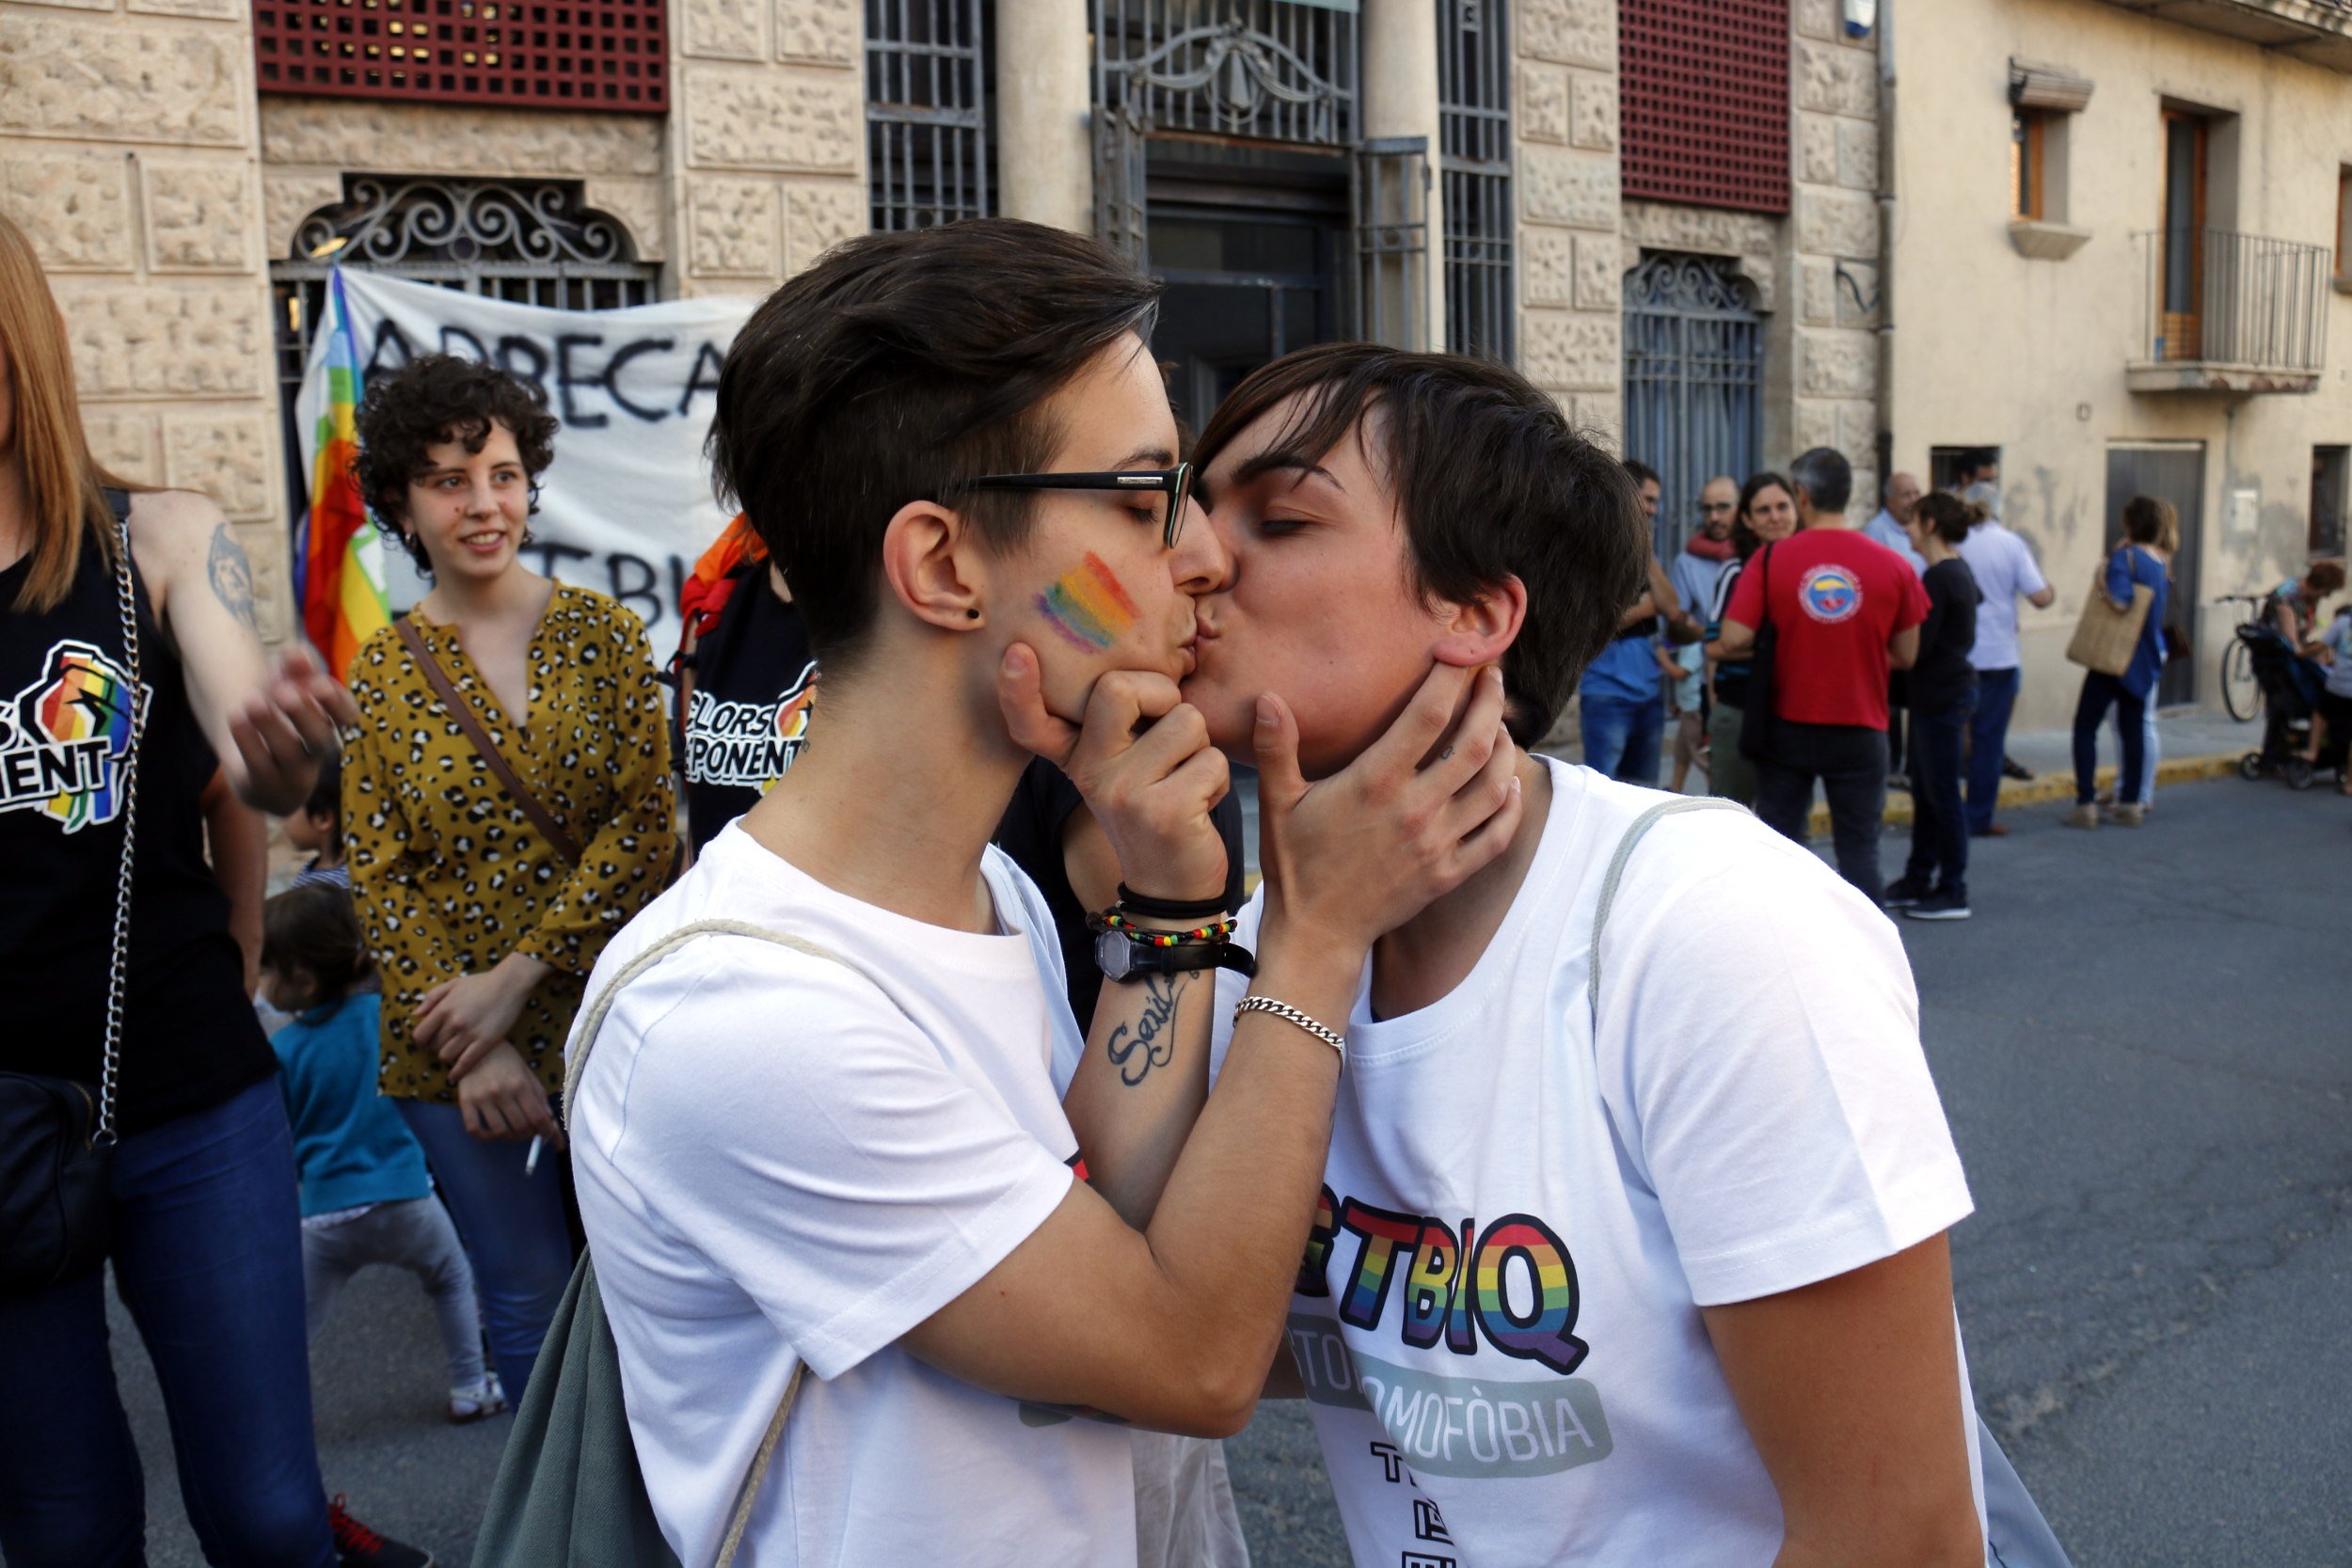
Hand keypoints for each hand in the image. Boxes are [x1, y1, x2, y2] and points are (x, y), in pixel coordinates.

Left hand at [226, 646, 360, 813]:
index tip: (317, 683)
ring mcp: (291, 774)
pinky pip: (258, 766)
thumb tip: (296, 652)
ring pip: (289, 754)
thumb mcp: (282, 687)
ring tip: (252, 702)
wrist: (251, 769)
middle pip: (320, 738)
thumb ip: (291, 669)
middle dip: (304, 714)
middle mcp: (315, 753)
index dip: (336, 702)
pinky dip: (248, 741)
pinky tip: (237, 717)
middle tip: (284, 692)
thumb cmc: (274, 720)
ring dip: (271, 726)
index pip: (346, 717)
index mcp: (327, 726)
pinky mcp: (263, 785)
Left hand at [415, 958, 545, 1080]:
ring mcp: (470, 1032)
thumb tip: (416, 1014)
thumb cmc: (481, 983)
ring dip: (448, 1056)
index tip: (430, 1039)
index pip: (420, 1035)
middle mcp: (454, 1022)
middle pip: (433, 1047)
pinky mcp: (485, 1041)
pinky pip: (466, 1062)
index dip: (423, 1039)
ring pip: (446, 1056)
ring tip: (454, 1052)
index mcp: (443, 1008)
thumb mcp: (453, 984)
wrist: (510, 983)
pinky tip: (455, 1075)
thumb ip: (432, 997)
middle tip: (444, 1045)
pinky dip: (458, 1071)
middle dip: (436, 1047)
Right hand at [455, 1041, 561, 1143]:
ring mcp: (482, 1098)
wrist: (478, 1047)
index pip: (538, 1118)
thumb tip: (550, 1125)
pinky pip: (474, 1129)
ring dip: (510, 1137)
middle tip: (530, 1132)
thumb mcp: (528, 1076)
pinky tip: (492, 1133)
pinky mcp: (466, 1101)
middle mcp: (502, 1092)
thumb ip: (539, 1100)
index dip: (547, 1133)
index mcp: (521, 1085)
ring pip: (499, 1131)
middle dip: (529, 1135)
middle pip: (520, 1127)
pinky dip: (485, 1136)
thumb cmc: (508, 1062)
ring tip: (513, 1132)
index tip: (551, 1139)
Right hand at [999, 644, 1228, 904]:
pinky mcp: (1164, 811)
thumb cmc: (1157, 809)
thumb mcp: (1123, 770)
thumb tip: (1151, 663)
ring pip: (1186, 720)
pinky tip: (1199, 807)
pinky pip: (1211, 759)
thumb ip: (1122, 724)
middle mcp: (1090, 772)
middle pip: (1120, 688)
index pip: (1032, 724)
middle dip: (1164, 694)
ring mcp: (1124, 792)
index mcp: (1077, 757)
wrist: (1171, 890)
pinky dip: (1217, 780)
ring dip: (1202, 748)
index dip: (1020, 690)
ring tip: (1186, 780)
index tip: (1017, 654)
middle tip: (1171, 732)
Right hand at [1252, 663, 1521, 966]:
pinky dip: (1509, 804)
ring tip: (1500, 724)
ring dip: (1505, 748)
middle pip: (1474, 743)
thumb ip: (1277, 749)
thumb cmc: (1295, 865)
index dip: (1453, 676)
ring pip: (1494, 785)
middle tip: (1494, 676)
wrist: (1317, 934)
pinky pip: (1497, 835)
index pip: (1428, 715)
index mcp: (1375, 782)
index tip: (1462, 651)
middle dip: (1491, 702)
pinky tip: (1508, 784)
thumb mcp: (1277, 803)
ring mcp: (1437, 843)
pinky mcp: (1449, 873)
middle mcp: (1415, 809)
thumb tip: (1267, 697)